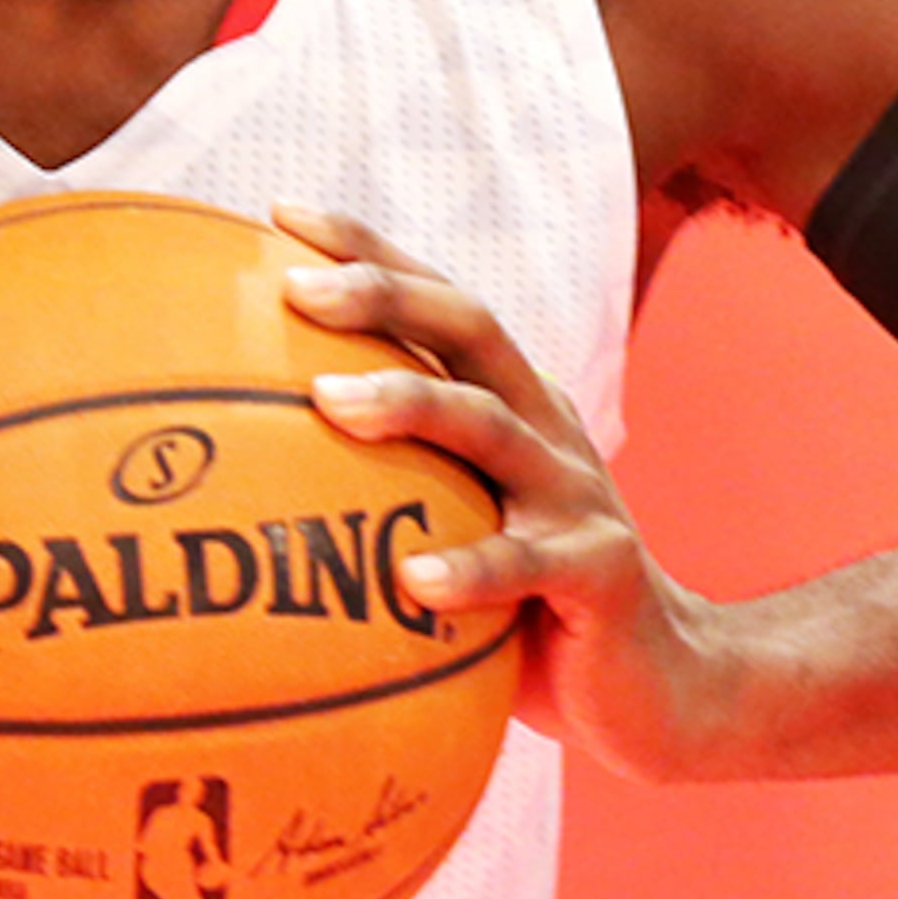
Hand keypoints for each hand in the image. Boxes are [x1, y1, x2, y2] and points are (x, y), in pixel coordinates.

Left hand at [271, 207, 731, 784]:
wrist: (660, 684)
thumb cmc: (525, 604)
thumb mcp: (456, 523)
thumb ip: (383, 485)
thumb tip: (238, 470)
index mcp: (509, 400)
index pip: (437, 301)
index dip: (367, 249)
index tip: (279, 213)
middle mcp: (545, 426)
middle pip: (471, 328)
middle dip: (384, 294)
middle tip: (296, 289)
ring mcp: (576, 494)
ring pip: (491, 426)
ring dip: (411, 402)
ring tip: (331, 401)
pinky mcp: (599, 570)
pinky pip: (528, 564)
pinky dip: (471, 568)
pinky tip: (410, 581)